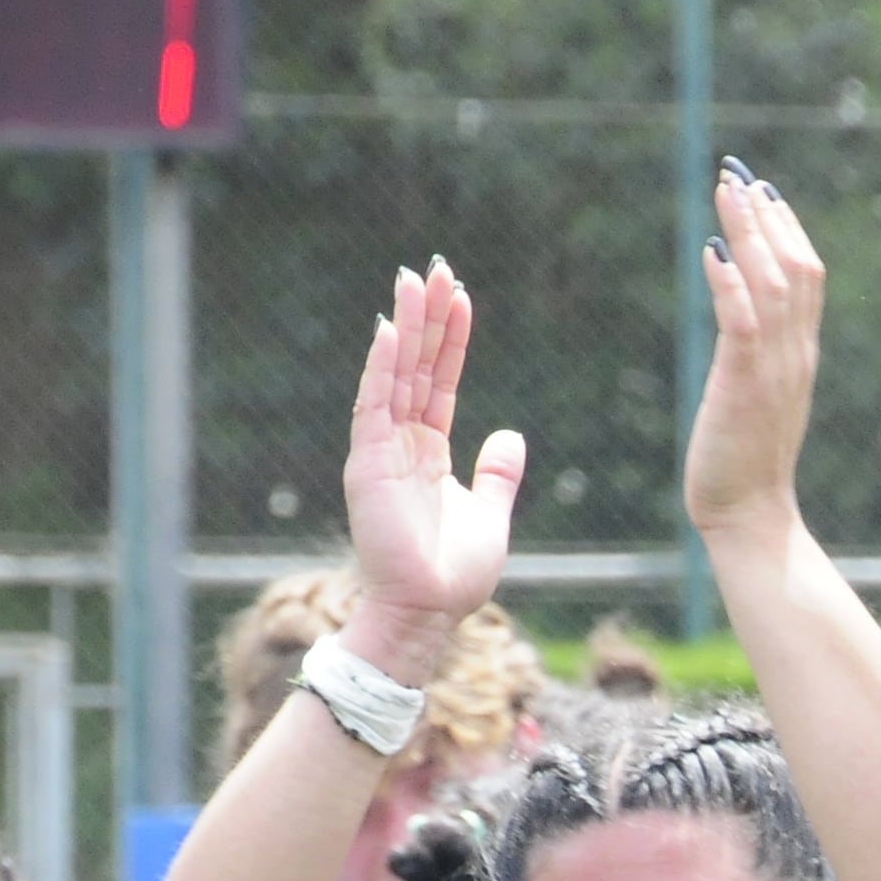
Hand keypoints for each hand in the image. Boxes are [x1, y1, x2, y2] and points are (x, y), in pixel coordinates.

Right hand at [338, 259, 525, 650]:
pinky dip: (382, 366)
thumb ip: (498, 473)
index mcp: (429, 452)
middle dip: (428, 317)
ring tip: (415, 279)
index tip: (459, 297)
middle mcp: (402, 444)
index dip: (451, 339)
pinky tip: (391, 328)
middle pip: (417, 367)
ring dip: (407, 326)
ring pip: (396, 374)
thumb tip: (511, 435)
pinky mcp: (369, 464)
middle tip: (436, 268)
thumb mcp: (491, 514)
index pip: (440, 381)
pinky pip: (375, 404)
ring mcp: (383, 451)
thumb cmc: (454, 574)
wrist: (429, 612)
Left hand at [684, 162, 825, 538]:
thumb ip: (755, 359)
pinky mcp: (747, 385)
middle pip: (796, 268)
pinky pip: (743, 321)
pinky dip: (730, 281)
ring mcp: (775, 369)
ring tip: (727, 191)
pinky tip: (711, 250)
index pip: (807, 277)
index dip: (787, 230)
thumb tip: (741, 326)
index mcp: (800, 356)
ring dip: (749, 232)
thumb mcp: (757, 400)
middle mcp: (795, 354)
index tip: (763, 192)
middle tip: (740, 174)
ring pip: (772, 283)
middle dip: (768, 217)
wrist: (751, 518)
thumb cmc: (744, 466)